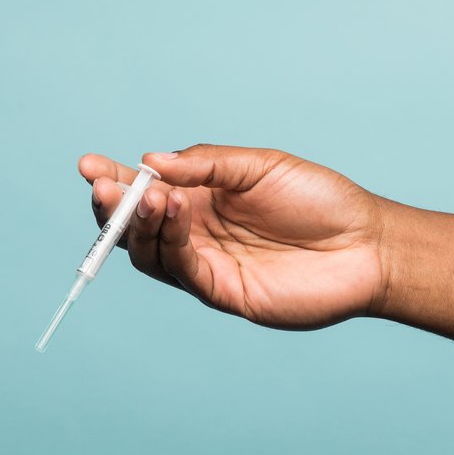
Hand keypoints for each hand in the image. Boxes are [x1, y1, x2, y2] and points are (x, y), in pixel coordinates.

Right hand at [78, 144, 387, 329]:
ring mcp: (207, 264)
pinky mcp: (222, 292)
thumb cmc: (319, 199)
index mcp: (202, 198)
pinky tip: (175, 212)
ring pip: (150, 252)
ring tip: (147, 196)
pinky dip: (171, 242)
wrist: (366, 243)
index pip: (145, 190)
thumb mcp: (259, 165)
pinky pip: (182, 270)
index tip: (87, 164)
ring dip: (139, 224)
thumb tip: (150, 161)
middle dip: (113, 206)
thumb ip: (206, 163)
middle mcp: (197, 233)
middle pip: (136, 226)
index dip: (114, 180)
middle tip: (103, 186)